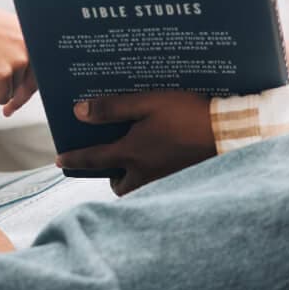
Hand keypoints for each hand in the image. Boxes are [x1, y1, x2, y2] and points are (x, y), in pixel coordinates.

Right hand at [0, 0, 35, 114]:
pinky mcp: (4, 75)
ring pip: (13, 90)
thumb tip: (17, 68)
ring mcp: (18, 60)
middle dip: (19, 97)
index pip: (38, 64)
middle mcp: (28, 45)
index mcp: (28, 32)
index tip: (25, 92)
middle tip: (9, 107)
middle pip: (31, 82)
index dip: (31, 81)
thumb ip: (13, 45)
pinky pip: (1, 98)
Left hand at [56, 89, 216, 196]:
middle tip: (114, 159)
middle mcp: (144, 172)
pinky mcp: (181, 178)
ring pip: (139, 186)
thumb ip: (112, 108)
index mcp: (132, 153)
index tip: (60, 161)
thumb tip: (80, 112)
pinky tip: (161, 159)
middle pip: (119, 184)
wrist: (228, 131)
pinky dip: (153, 175)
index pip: (94, 159)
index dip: (74, 159)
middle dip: (112, 176)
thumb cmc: (188, 114)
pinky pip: (158, 183)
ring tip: (138, 159)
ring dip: (133, 177)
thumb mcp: (148, 103)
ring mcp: (164, 179)